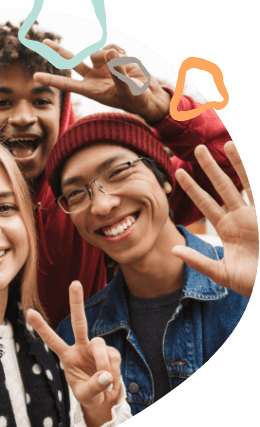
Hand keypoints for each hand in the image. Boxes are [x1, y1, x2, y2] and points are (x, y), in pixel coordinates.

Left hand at [27, 281, 121, 426]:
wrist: (106, 400)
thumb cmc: (89, 395)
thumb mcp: (85, 395)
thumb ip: (93, 386)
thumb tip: (106, 375)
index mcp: (67, 356)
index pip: (52, 340)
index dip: (41, 327)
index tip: (28, 311)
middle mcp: (81, 347)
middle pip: (78, 322)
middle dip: (77, 302)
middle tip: (74, 282)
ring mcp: (96, 348)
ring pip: (99, 345)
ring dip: (103, 363)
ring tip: (105, 381)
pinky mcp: (112, 352)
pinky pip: (113, 357)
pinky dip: (113, 371)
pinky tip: (111, 380)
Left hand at [33, 40, 170, 123]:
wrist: (148, 95)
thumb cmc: (136, 99)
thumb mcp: (127, 89)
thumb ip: (118, 72)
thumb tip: (109, 53)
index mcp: (91, 90)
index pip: (67, 84)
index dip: (51, 79)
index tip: (35, 77)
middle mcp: (93, 77)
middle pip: (71, 61)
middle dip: (58, 51)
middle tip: (43, 42)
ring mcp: (102, 66)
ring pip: (97, 51)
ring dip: (109, 54)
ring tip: (123, 65)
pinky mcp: (113, 58)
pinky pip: (112, 46)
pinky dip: (120, 50)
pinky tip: (128, 61)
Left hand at [173, 142, 257, 297]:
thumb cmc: (251, 283)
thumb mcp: (221, 273)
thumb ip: (198, 261)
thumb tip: (174, 249)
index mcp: (226, 229)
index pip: (205, 203)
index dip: (192, 188)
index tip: (179, 172)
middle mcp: (240, 217)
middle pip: (222, 186)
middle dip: (210, 168)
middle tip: (198, 148)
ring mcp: (257, 215)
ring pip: (245, 183)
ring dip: (237, 163)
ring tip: (227, 143)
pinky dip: (252, 177)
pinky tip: (245, 159)